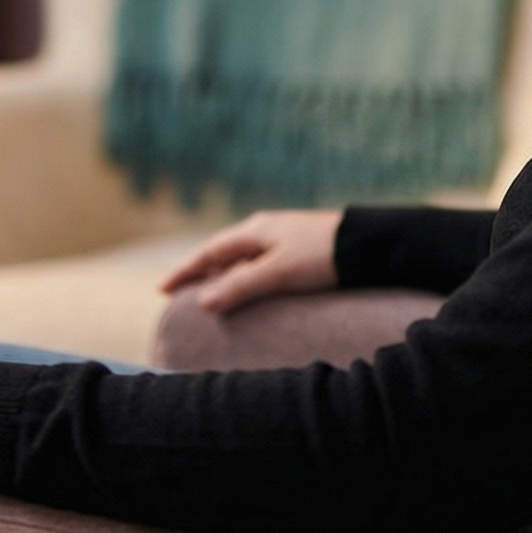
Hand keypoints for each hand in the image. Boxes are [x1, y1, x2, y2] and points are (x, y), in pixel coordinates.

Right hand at [158, 208, 340, 313]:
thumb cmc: (323, 255)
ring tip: (210, 296)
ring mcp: (282, 238)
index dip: (185, 271)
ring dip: (222, 275)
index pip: (208, 252)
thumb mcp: (279, 273)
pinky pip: (259, 263)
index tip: (162, 289)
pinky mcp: (299, 250)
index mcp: (255, 230)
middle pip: (222, 253)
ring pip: (242, 258)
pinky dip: (244, 277)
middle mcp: (265, 230)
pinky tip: (249, 290)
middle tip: (179, 293)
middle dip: (199, 272)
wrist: (369, 244)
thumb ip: (242, 286)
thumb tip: (202, 302)